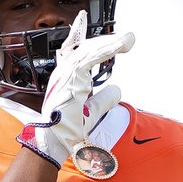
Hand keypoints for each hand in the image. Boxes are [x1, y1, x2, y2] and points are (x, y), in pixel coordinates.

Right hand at [16, 11, 134, 167]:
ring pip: (90, 50)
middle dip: (107, 42)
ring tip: (128, 40)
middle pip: (87, 49)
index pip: (81, 54)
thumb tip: (116, 90)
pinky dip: (106, 50)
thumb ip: (104, 100)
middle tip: (127, 39)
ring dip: (110, 44)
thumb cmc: (66, 130)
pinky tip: (119, 46)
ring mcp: (66, 73)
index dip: (96, 46)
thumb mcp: (92, 113)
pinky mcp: (71, 76)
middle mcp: (65, 72)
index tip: (112, 40)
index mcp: (68, 79)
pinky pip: (91, 58)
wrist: (54, 141)